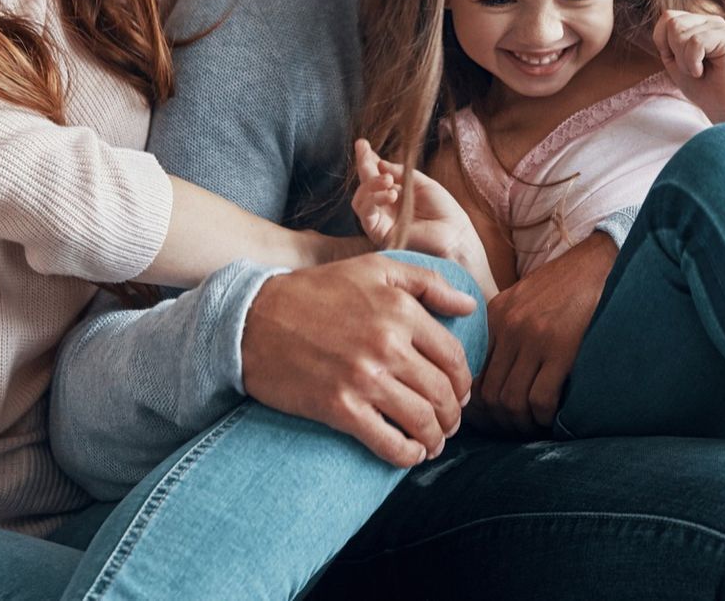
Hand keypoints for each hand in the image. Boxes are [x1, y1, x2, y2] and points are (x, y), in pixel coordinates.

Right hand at [241, 252, 476, 466]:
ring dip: (436, 438)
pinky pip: (388, 442)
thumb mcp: (374, 268)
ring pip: (422, 420)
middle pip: (442, 393)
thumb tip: (469, 306)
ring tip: (434, 442)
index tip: (460, 393)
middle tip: (450, 423)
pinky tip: (411, 454)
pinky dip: (407, 455)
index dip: (463, 382)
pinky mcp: (340, 408)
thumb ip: (427, 282)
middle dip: (454, 415)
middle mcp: (388, 345)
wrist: (254, 319)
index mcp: (400, 310)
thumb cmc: (316, 291)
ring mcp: (364, 379)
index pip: (453, 357)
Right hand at [352, 140, 486, 275]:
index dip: (368, 160)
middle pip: (364, 185)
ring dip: (371, 184)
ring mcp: (381, 221)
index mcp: (396, 195)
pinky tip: (391, 193)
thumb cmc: (444, 211)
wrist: (455, 237)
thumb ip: (401, 174)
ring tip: (389, 181)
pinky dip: (374, 199)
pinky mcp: (379, 233)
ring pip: (361, 199)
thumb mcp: (423, 185)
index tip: (363, 144)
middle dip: (363, 166)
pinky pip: (366, 213)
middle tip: (364, 150)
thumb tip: (379, 163)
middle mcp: (385, 208)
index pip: (376, 175)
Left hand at [471, 232, 614, 434]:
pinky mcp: (562, 348)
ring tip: (534, 427)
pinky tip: (552, 418)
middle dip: (499, 421)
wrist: (600, 262)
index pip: (473, 371)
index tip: (491, 417)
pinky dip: (544, 417)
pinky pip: (541, 399)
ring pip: (511, 400)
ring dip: (521, 423)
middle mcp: (509, 327)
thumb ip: (503, 329)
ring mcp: (534, 338)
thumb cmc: (564, 285)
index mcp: (495, 315)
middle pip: (488, 393)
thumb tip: (492, 374)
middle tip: (514, 430)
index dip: (478, 403)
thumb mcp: (522, 298)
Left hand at [652, 9, 724, 122]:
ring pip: (680, 32)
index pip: (667, 16)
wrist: (723, 107)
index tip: (679, 61)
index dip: (663, 42)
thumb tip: (665, 18)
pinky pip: (695, 42)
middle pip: (672, 22)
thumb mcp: (675, 60)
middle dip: (675, 51)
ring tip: (698, 70)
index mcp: (697, 23)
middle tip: (691, 67)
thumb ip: (668, 38)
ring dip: (684, 60)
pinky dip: (692, 62)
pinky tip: (702, 71)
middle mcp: (709, 21)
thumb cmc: (701, 86)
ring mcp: (719, 27)